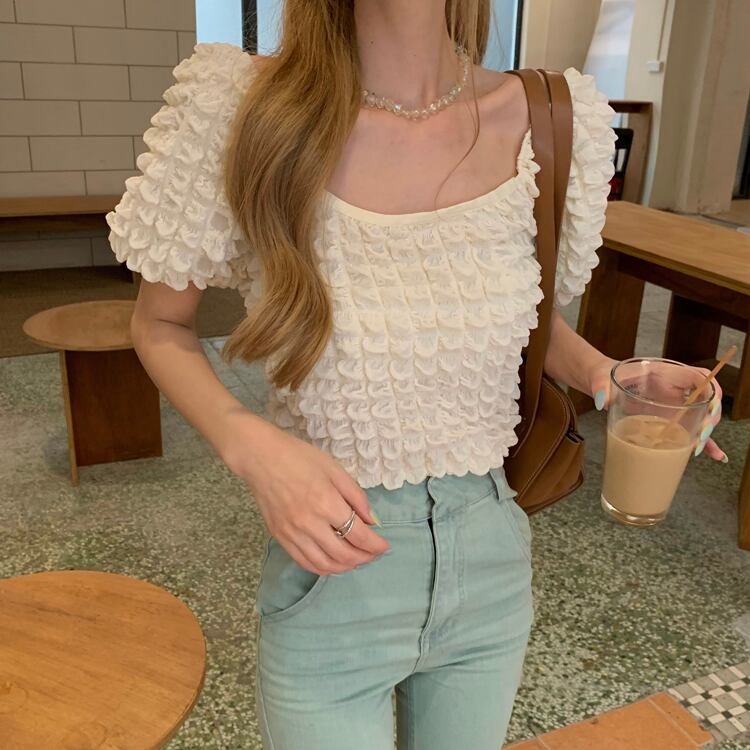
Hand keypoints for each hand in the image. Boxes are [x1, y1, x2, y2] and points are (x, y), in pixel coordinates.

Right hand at [220, 409, 390, 574]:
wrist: (261, 457)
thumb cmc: (299, 458)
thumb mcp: (334, 469)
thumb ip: (356, 496)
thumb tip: (371, 520)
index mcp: (327, 503)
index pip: (359, 535)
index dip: (375, 545)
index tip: (384, 546)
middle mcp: (310, 524)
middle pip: (344, 555)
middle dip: (364, 558)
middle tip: (373, 554)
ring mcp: (293, 534)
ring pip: (325, 564)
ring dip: (345, 567)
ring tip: (356, 560)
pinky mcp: (280, 537)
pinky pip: (305, 562)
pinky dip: (323, 568)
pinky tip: (333, 563)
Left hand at [587, 357, 727, 462]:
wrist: (599, 381)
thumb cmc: (603, 375)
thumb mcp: (600, 379)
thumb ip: (601, 387)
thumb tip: (602, 401)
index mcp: (663, 373)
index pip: (698, 375)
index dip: (711, 390)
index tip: (709, 408)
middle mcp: (673, 387)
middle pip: (704, 398)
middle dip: (709, 417)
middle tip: (701, 436)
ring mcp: (672, 403)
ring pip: (699, 416)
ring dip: (707, 434)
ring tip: (709, 452)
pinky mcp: (667, 417)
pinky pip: (688, 428)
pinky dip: (700, 441)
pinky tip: (711, 455)